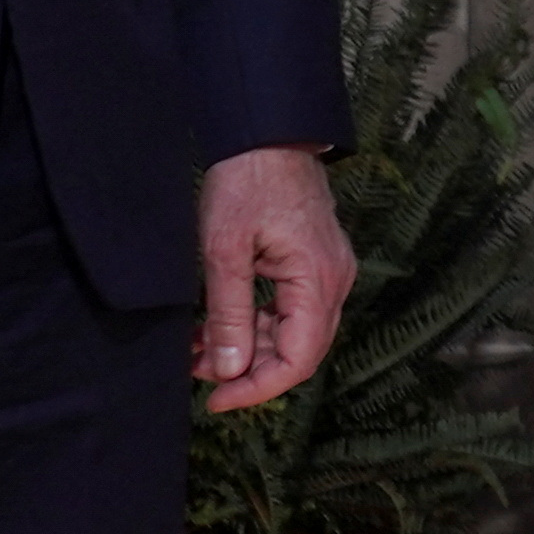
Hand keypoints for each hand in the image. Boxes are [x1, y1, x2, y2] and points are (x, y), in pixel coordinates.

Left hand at [196, 144, 354, 413]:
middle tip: (199, 374)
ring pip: (293, 333)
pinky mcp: (314, 264)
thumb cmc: (246, 182)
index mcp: (318, 281)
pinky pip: (290, 311)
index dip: (257, 388)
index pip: (299, 359)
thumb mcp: (224, 250)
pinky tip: (218, 323)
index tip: (215, 400)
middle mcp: (334, 282)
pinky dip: (255, 324)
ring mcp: (328, 273)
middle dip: (248, 370)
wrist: (268, 134)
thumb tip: (228, 369)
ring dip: (248, 347)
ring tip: (198, 346)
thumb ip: (228, 314)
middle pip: (299, 352)